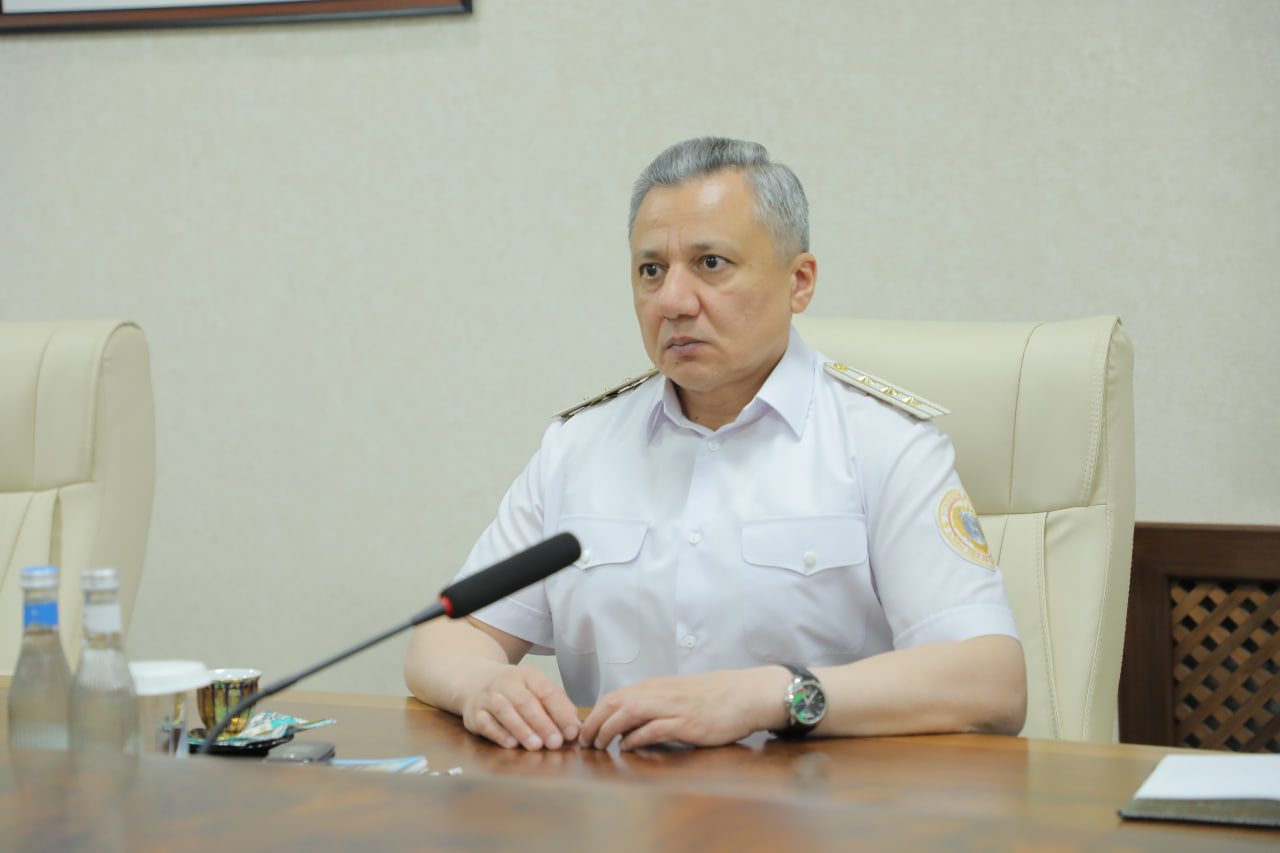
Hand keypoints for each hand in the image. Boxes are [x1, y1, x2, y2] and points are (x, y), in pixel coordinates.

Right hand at [460, 664, 580, 750]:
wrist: (476, 682)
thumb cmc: (517, 691)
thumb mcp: (538, 689)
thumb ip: (558, 705)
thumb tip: (576, 727)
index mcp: (528, 674)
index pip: (546, 691)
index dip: (561, 712)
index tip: (572, 731)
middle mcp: (506, 682)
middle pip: (525, 701)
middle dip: (542, 723)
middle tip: (555, 743)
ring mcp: (488, 696)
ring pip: (504, 711)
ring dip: (522, 729)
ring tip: (536, 746)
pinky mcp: (474, 712)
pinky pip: (486, 723)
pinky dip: (499, 734)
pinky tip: (512, 745)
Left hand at [579, 668, 788, 750]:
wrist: (748, 694)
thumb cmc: (716, 697)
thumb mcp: (680, 694)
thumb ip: (656, 704)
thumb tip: (632, 723)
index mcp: (657, 686)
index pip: (616, 696)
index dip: (595, 713)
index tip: (586, 729)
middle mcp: (660, 693)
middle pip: (615, 703)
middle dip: (594, 722)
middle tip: (584, 741)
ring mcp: (673, 708)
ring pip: (628, 713)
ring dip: (607, 730)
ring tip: (598, 745)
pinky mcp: (686, 724)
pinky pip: (652, 729)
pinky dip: (634, 738)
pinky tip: (626, 748)